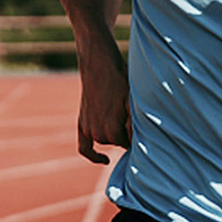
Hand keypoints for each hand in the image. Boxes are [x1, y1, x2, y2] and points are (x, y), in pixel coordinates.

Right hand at [77, 43, 131, 163]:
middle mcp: (98, 133)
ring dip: (112, 133)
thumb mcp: (132, 99)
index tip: (140, 122)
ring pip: (105, 140)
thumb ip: (134, 123)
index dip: (135, 134)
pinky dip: (94, 156)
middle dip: (124, 131)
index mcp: (113, 130)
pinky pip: (84, 148)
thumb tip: (135, 140)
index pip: (129, 144)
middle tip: (128, 111)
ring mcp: (88, 128)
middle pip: (118, 142)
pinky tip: (105, 160)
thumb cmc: (120, 77)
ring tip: (119, 111)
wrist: (98, 61)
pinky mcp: (82, 122)